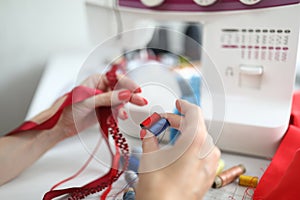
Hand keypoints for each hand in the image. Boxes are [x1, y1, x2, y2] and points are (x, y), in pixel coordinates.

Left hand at [31, 73, 146, 138]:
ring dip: (123, 107)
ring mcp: (104, 100)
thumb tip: (124, 94)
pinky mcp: (105, 111)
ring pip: (120, 102)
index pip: (116, 79)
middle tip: (141, 101)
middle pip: (120, 90)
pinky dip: (119, 114)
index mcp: (96, 80)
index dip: (127, 83)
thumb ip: (107, 98)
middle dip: (131, 96)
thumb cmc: (68, 109)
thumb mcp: (87, 101)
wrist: (60, 126)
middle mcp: (102, 89)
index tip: (136, 90)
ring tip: (123, 115)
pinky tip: (120, 117)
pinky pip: (116, 111)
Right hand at [136, 100, 219, 199]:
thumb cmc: (160, 193)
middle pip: (196, 126)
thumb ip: (150, 137)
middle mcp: (208, 152)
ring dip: (184, 134)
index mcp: (196, 143)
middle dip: (178, 121)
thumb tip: (148, 129)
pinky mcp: (209, 175)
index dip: (184, 105)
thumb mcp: (150, 159)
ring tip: (168, 136)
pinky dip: (190, 147)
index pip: (194, 113)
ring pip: (200, 139)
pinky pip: (203, 152)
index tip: (178, 103)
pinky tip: (177, 150)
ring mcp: (211, 165)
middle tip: (162, 122)